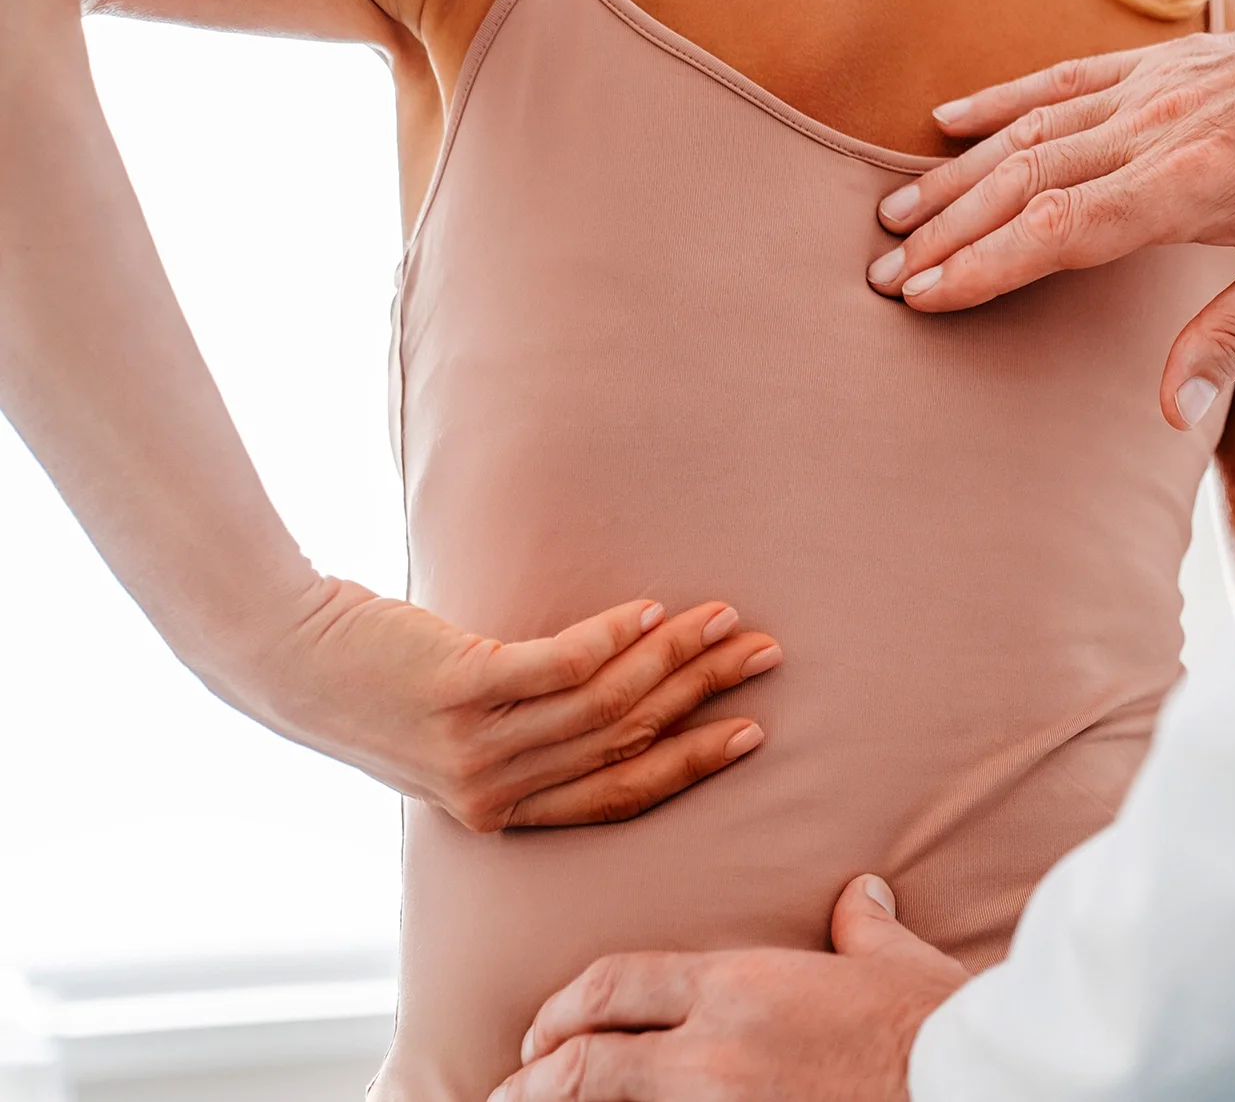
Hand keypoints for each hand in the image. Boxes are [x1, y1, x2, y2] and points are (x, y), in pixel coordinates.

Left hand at [222, 580, 782, 830]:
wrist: (285, 660)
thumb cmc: (378, 687)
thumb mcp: (458, 732)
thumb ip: (526, 731)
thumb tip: (618, 692)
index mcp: (501, 810)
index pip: (619, 795)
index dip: (689, 763)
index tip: (748, 731)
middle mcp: (493, 788)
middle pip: (626, 742)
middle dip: (704, 698)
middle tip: (762, 657)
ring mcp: (477, 743)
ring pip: (604, 703)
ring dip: (673, 656)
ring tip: (719, 618)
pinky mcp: (460, 690)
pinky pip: (558, 666)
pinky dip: (612, 637)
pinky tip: (647, 610)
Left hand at [495, 874, 968, 1101]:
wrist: (970, 1081)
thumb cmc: (935, 1027)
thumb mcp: (897, 963)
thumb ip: (862, 928)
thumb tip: (858, 897)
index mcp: (743, 986)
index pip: (616, 985)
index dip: (564, 1008)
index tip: (544, 1030)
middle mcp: (715, 1047)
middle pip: (585, 1061)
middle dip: (536, 1076)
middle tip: (511, 1087)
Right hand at [866, 17, 1234, 426]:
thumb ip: (1234, 338)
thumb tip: (1170, 414)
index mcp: (1197, 184)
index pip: (1061, 231)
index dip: (984, 266)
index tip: (922, 297)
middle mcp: (1161, 127)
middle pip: (1027, 180)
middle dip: (949, 231)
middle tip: (883, 273)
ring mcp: (1157, 86)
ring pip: (1033, 130)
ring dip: (959, 175)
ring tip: (896, 215)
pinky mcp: (1163, 61)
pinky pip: (1064, 78)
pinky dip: (1002, 100)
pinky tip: (947, 123)